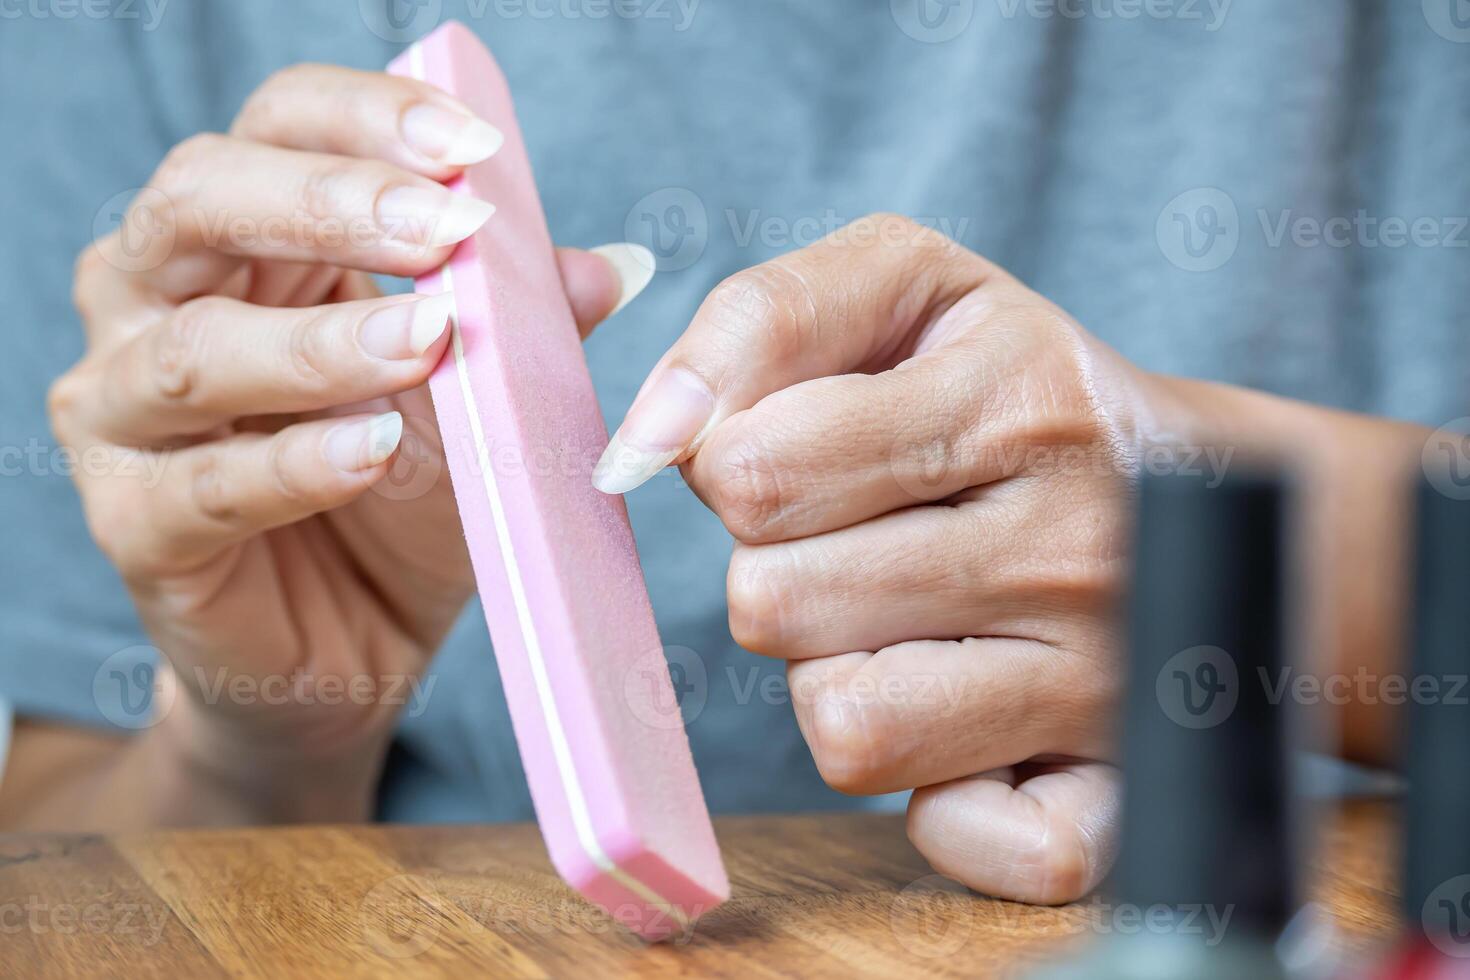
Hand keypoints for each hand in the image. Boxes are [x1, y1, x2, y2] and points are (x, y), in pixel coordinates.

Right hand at [52, 64, 650, 821]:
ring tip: (428, 341)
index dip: (365, 121)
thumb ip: (528, 327)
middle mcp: (154, 304)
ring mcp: (122, 413)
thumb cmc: (406, 504)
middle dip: (330, 203)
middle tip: (448, 228)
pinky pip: (207, 486)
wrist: (353, 648)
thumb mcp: (483, 402)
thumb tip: (612, 265)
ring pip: (191, 350)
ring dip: (319, 341)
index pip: (276, 129)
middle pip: (200, 200)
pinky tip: (374, 451)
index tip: (474, 149)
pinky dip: (296, 465)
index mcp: (242, 242)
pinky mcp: (135, 524)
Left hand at [593, 214, 1165, 903]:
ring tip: (902, 622)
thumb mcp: (910, 285)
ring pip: (844, 729)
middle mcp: (1073, 541)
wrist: (1214, 492)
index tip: (783, 456)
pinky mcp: (1119, 790)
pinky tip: (965, 730)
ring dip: (837, 676)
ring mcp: (1103, 679)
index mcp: (1016, 396)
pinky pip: (978, 846)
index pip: (752, 471)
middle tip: (857, 537)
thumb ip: (762, 321)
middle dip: (778, 568)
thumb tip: (647, 440)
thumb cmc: (1018, 385)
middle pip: (774, 604)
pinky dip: (942, 809)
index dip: (728, 465)